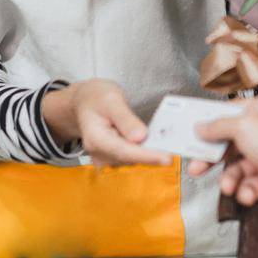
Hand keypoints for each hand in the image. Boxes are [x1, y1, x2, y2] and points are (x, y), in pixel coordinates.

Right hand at [44, 78, 172, 168]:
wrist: (83, 103)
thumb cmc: (96, 98)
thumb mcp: (111, 99)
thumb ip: (125, 118)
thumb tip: (140, 137)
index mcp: (96, 138)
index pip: (125, 151)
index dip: (147, 155)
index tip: (166, 158)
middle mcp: (99, 153)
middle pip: (131, 158)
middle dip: (152, 153)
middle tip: (173, 146)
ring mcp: (105, 158)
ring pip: (133, 160)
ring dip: (149, 152)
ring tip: (163, 140)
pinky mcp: (112, 159)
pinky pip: (132, 158)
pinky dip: (144, 151)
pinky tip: (151, 143)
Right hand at [188, 97, 257, 205]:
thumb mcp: (243, 126)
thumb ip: (218, 127)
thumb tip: (200, 126)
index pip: (227, 114)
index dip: (208, 125)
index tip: (190, 134)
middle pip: (229, 145)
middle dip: (212, 159)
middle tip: (195, 168)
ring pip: (237, 169)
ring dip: (229, 179)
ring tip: (227, 187)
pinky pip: (250, 187)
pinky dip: (246, 192)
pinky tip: (248, 194)